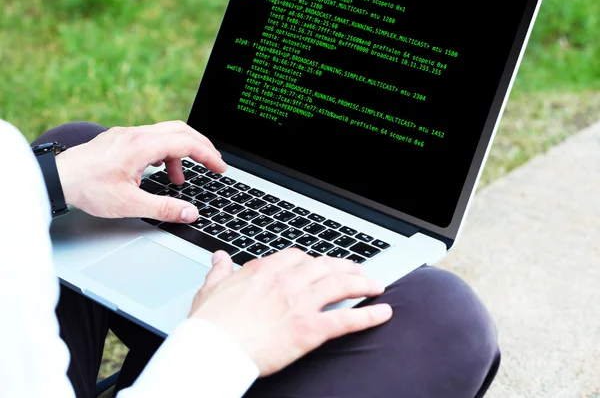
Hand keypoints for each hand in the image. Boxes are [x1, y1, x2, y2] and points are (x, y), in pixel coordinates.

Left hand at [55, 120, 225, 221]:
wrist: (55, 178)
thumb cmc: (87, 188)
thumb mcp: (129, 204)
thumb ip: (163, 208)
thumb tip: (189, 213)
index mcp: (141, 145)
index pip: (185, 143)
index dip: (208, 155)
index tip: (220, 167)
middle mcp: (136, 133)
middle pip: (181, 130)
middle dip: (201, 147)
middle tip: (213, 163)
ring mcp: (127, 133)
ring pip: (166, 133)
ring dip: (180, 153)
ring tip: (180, 180)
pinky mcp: (120, 138)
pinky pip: (151, 138)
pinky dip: (164, 153)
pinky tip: (158, 171)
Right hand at [189, 249, 391, 375]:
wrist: (212, 350)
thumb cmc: (210, 323)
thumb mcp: (211, 289)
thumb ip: (221, 271)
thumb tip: (220, 258)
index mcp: (265, 271)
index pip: (298, 257)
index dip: (313, 261)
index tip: (319, 266)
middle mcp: (287, 281)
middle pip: (326, 266)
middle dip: (345, 267)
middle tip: (356, 272)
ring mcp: (300, 304)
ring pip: (341, 285)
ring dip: (363, 283)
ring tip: (375, 285)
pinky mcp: (309, 330)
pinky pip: (345, 320)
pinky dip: (368, 316)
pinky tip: (382, 312)